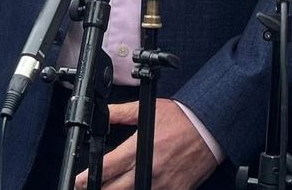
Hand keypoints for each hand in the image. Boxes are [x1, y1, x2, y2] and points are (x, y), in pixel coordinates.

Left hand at [78, 99, 217, 189]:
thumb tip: (103, 113)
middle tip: (91, 186)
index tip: (80, 181)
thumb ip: (121, 113)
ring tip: (114, 187)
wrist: (211, 127)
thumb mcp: (148, 110)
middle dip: (99, 189)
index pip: (105, 169)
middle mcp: (148, 170)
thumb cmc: (183, 118)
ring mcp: (163, 184)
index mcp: (138, 149)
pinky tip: (137, 187)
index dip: (87, 178)